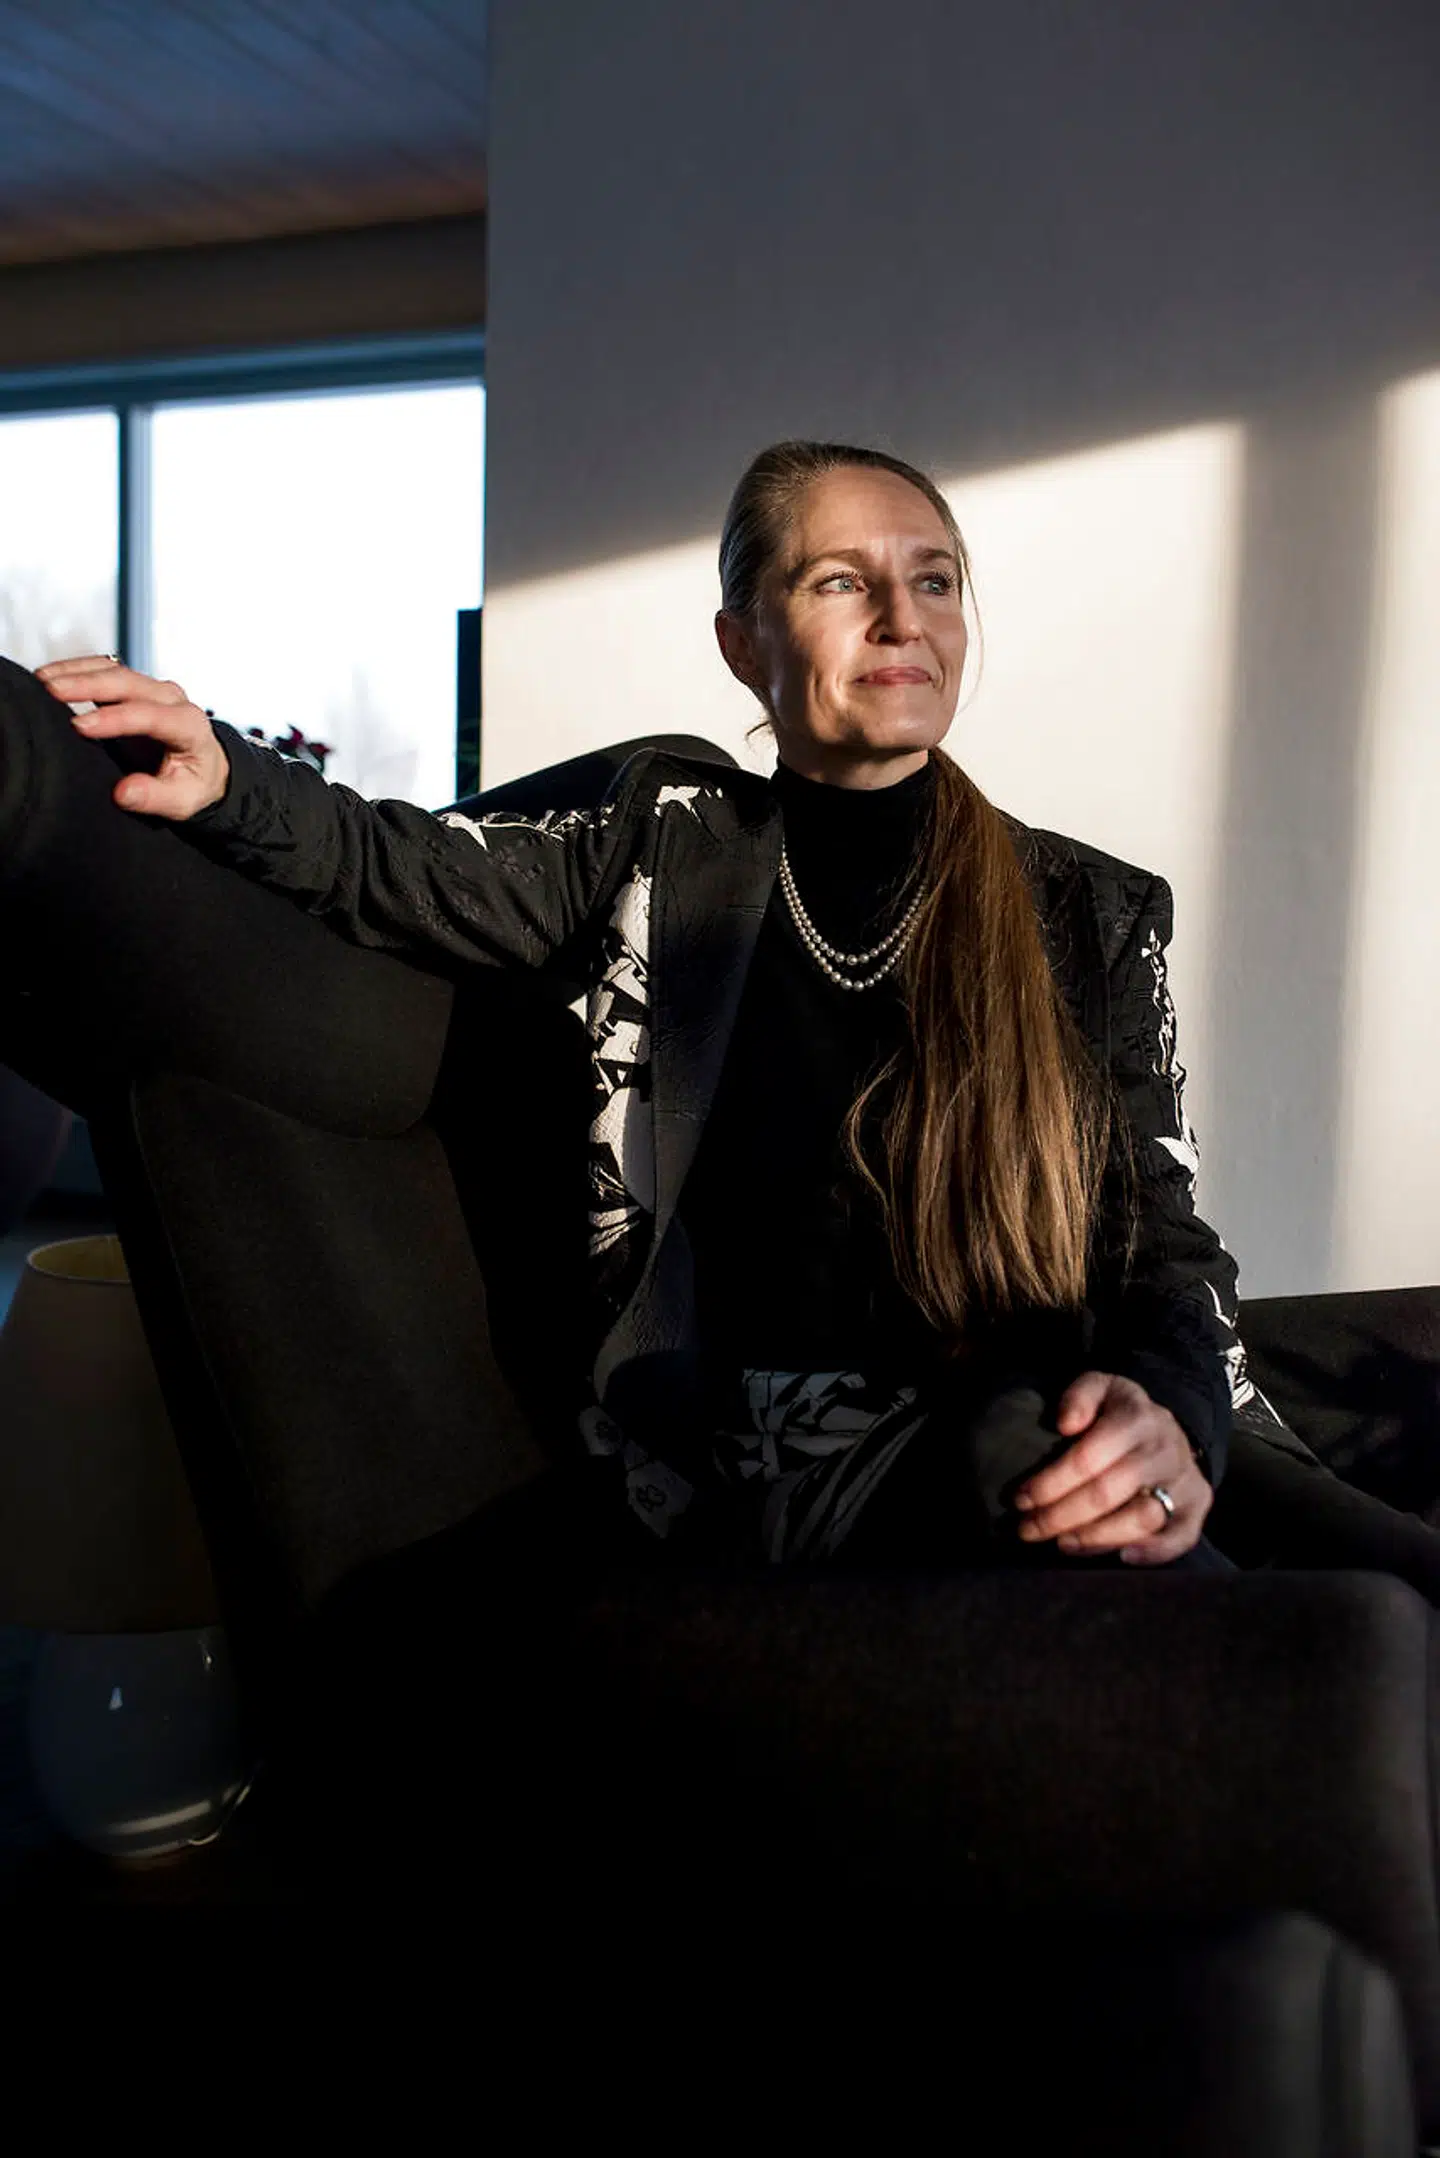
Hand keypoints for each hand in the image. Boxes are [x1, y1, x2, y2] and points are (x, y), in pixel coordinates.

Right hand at [36, 655, 228, 820]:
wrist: (203, 769)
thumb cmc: (193, 784)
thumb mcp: (182, 800)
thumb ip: (154, 797)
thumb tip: (124, 792)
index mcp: (188, 725)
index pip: (149, 715)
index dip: (114, 719)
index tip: (80, 727)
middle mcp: (171, 699)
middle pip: (127, 682)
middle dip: (86, 683)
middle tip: (50, 690)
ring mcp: (152, 689)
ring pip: (112, 670)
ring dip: (75, 671)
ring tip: (42, 679)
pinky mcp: (133, 688)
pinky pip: (103, 670)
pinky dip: (76, 670)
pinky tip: (51, 676)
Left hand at [1012, 1370, 1211, 1564]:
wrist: (1167, 1428)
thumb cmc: (1119, 1414)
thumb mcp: (1099, 1388)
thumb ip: (1079, 1395)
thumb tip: (1066, 1423)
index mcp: (1137, 1417)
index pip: (1087, 1457)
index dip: (1050, 1483)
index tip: (1021, 1499)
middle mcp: (1165, 1449)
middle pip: (1107, 1492)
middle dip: (1061, 1516)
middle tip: (1029, 1530)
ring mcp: (1184, 1479)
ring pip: (1142, 1518)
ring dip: (1097, 1537)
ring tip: (1062, 1544)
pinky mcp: (1198, 1506)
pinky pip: (1182, 1537)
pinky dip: (1154, 1552)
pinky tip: (1121, 1556)